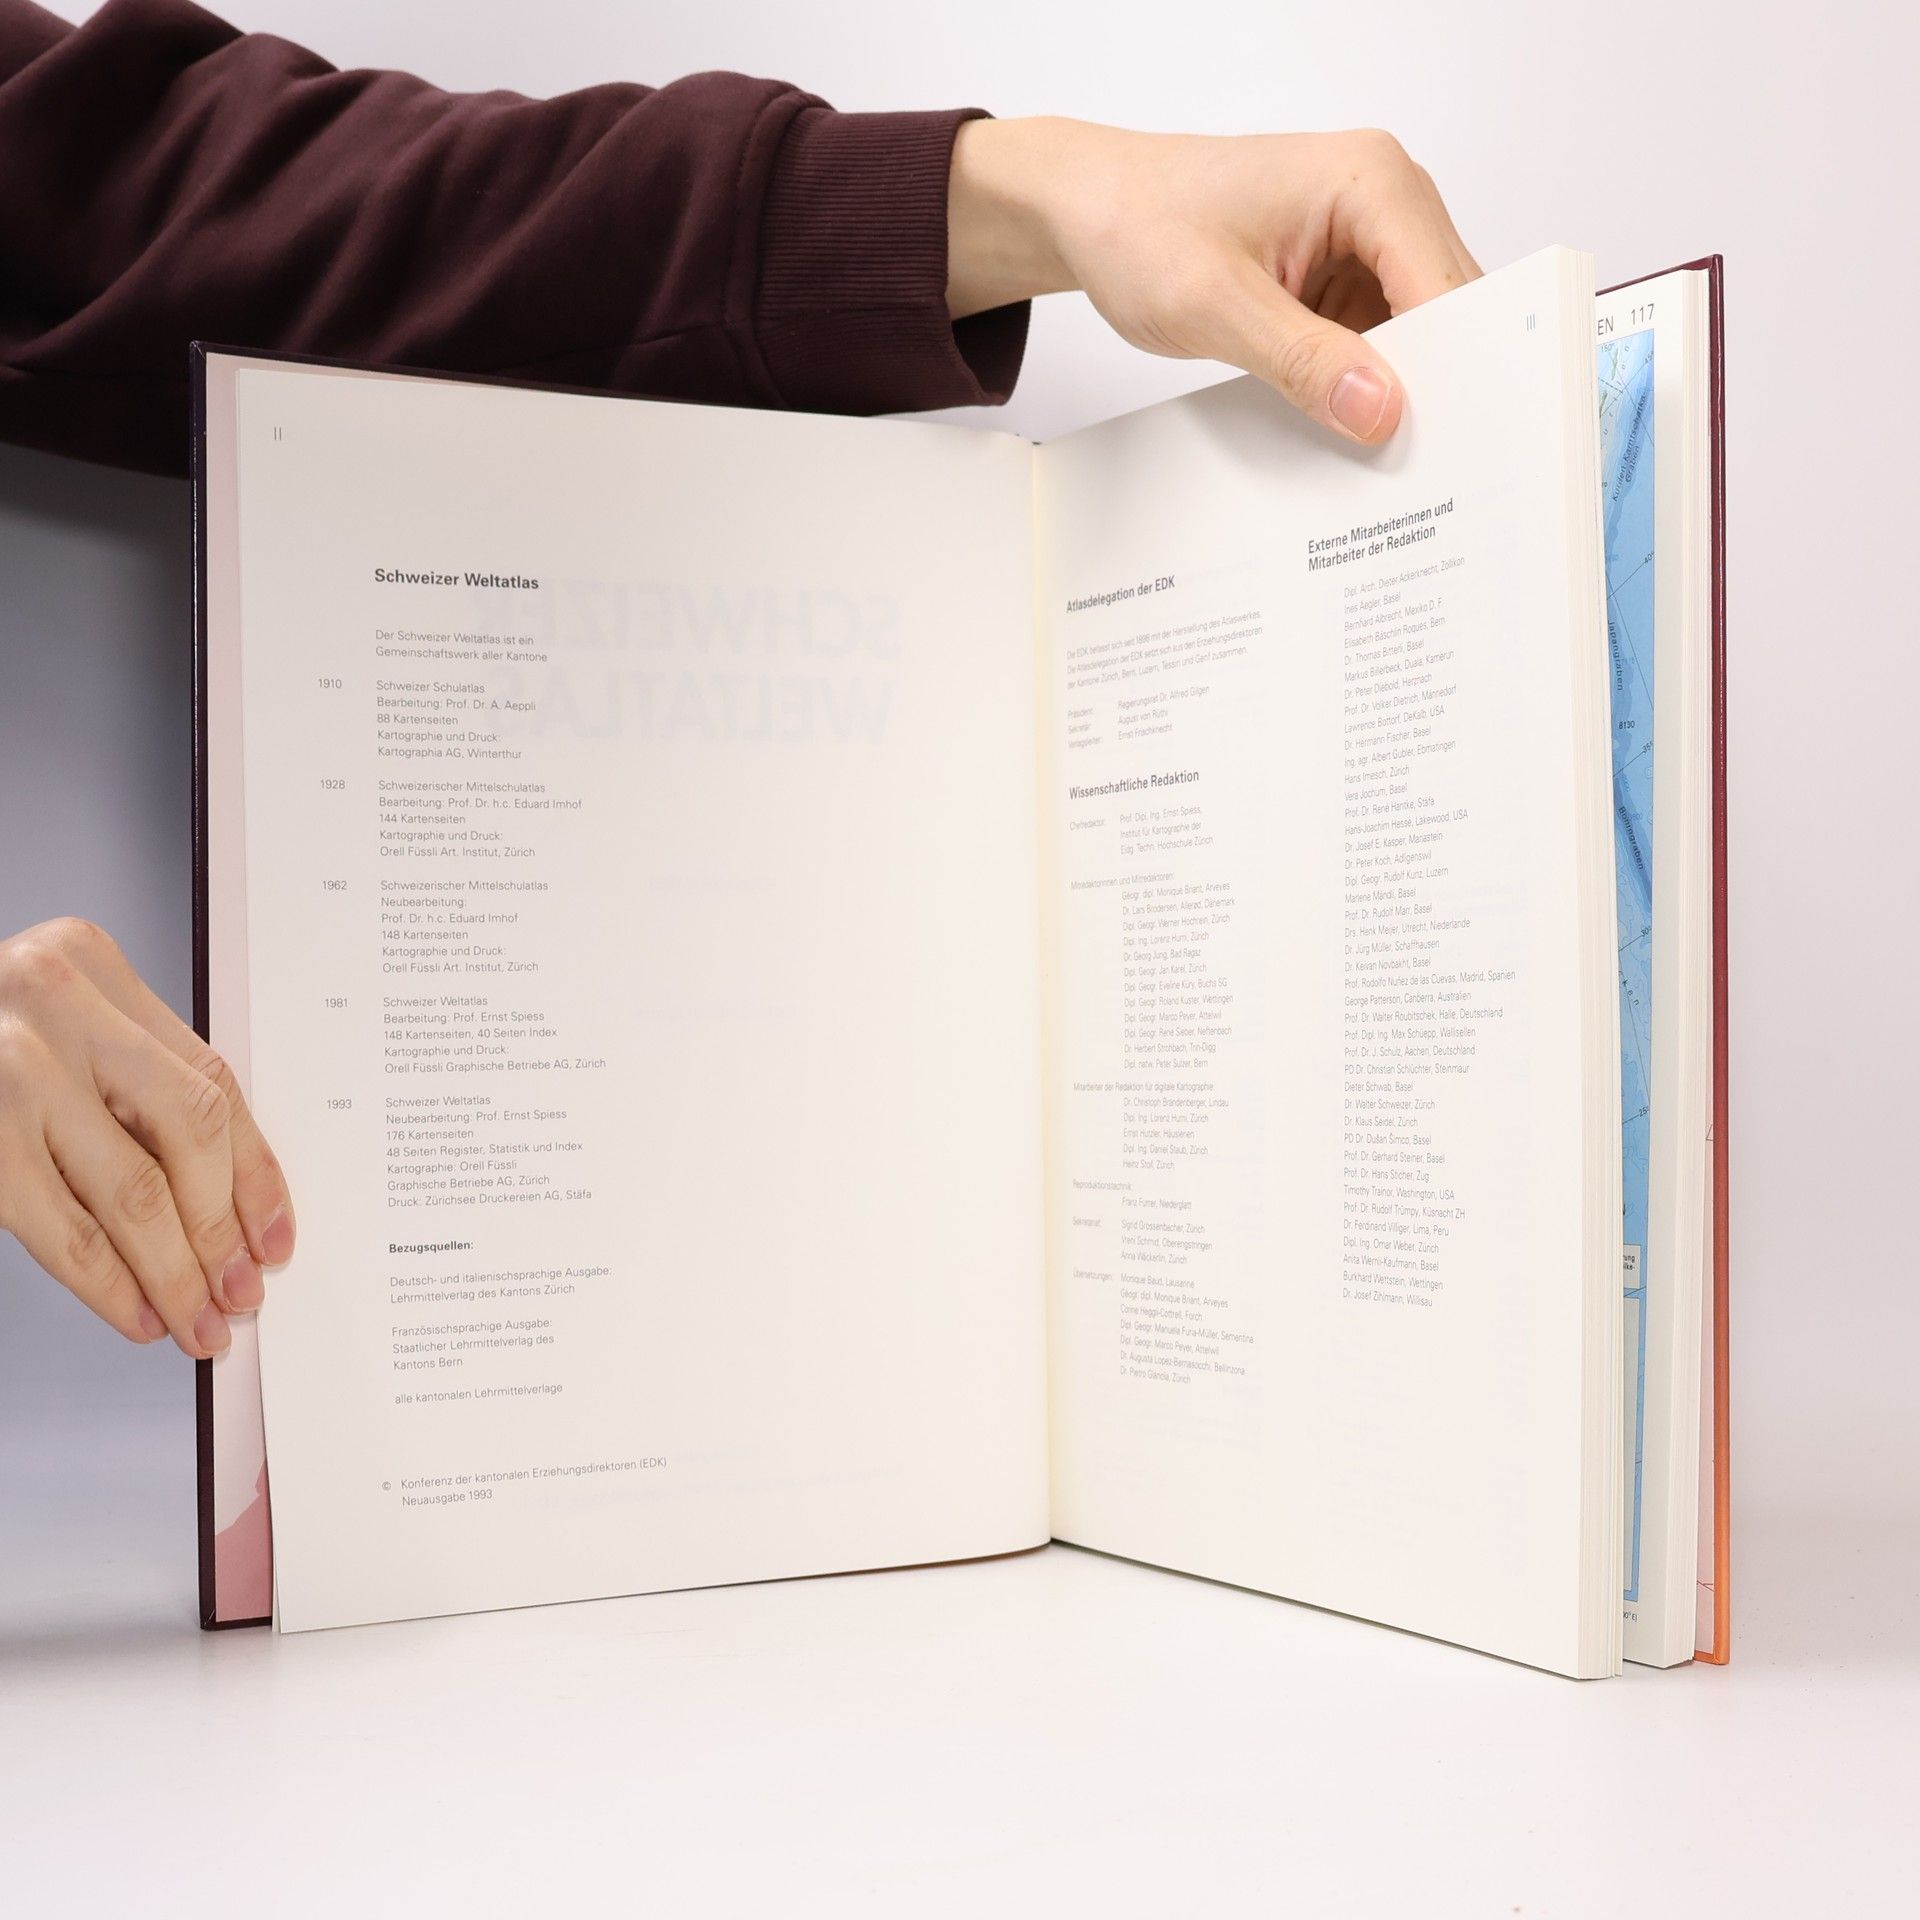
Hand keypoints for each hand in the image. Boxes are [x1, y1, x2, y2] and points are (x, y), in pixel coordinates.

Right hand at [0, 918, 294, 1356]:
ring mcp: (9, 1067)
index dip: (253, 1170)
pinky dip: (108, 1282)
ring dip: (174, 1272)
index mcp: (88, 962)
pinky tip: (135, 1309)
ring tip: (197, 1318)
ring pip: (131, 1189)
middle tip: (239, 1291)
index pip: (210, 1080)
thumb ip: (128, 1082)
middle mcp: (53, 1001)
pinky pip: (62, 1227)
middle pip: (187, 1130)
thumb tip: (221, 1202)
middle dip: (221, 1228)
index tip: (272, 1233)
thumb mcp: (53, 1028)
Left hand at [946, 120, 1480, 443]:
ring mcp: (1364, 242)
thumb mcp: (1215, 305)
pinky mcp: (1339, 279)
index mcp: (1370, 180)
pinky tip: (1349, 428)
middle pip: (1444, 310)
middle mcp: (1382, 201)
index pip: (1446, 285)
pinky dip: (1363, 385)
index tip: (1452, 442)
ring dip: (1396, 390)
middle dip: (1433, 384)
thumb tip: (1380, 409)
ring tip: (1383, 455)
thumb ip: (1303, 360)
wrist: (1089, 210)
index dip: (1457, 367)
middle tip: (1423, 466)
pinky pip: (1374, 342)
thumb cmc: (1138, 224)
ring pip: (1414, 334)